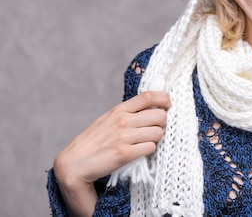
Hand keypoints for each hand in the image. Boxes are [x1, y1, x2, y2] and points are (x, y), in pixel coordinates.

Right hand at [53, 91, 170, 216]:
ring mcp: (124, 137)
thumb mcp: (109, 119)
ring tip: (146, 141)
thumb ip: (128, 111)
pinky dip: (149, 150)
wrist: (74, 163)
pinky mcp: (125, 153)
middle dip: (162, 123)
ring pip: (158, 132)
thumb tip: (152, 105)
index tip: (168, 105)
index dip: (164, 99)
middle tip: (155, 128)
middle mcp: (123, 120)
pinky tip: (140, 151)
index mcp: (119, 109)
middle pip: (160, 115)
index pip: (149, 96)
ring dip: (156, 138)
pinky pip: (150, 148)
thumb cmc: (94, 140)